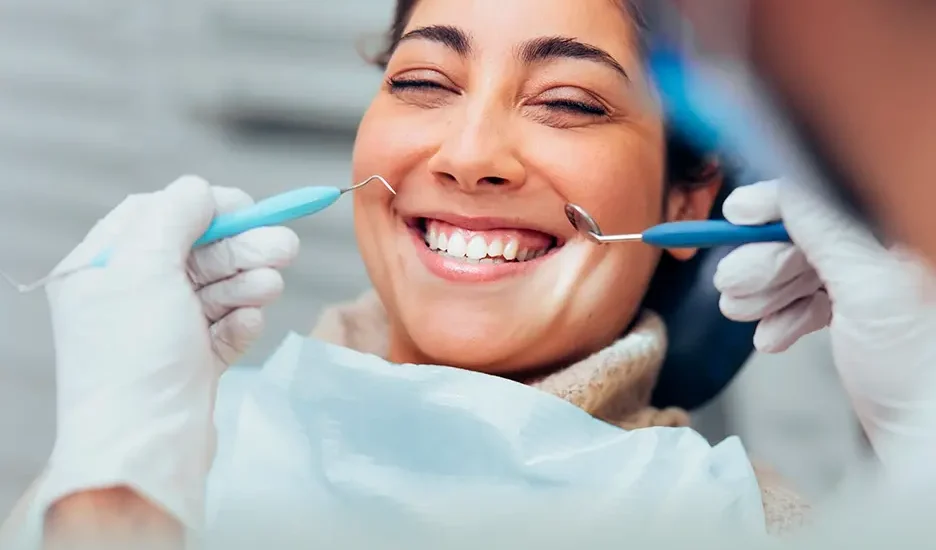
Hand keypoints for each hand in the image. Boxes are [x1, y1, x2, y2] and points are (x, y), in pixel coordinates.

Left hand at [34, 176, 299, 531]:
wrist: (145, 450)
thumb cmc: (135, 357)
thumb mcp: (145, 269)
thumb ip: (174, 217)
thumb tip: (201, 190)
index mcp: (101, 270)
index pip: (155, 216)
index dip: (204, 207)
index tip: (248, 207)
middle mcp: (129, 297)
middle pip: (195, 254)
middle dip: (241, 248)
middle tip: (286, 246)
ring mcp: (162, 333)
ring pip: (214, 291)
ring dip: (245, 283)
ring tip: (271, 285)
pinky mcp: (190, 364)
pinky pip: (222, 329)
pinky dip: (239, 322)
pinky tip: (250, 322)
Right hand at [714, 179, 935, 471]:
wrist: (927, 443)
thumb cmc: (919, 374)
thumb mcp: (870, 289)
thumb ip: (827, 233)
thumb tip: (784, 189)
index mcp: (899, 233)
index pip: (827, 198)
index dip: (777, 204)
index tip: (734, 214)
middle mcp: (888, 253)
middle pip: (806, 237)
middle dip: (763, 263)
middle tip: (731, 284)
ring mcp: (874, 287)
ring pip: (801, 272)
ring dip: (765, 294)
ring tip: (742, 314)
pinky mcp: (859, 318)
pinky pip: (809, 303)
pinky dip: (784, 318)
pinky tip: (772, 337)